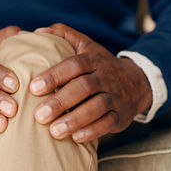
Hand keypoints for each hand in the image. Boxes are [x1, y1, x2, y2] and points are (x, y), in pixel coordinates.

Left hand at [30, 24, 152, 142]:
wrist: (137, 82)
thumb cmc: (99, 65)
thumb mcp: (86, 46)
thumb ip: (63, 35)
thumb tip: (37, 31)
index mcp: (93, 60)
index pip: (74, 64)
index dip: (55, 75)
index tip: (33, 88)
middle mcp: (105, 77)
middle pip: (84, 87)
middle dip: (61, 102)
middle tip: (39, 116)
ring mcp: (115, 97)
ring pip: (97, 107)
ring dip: (75, 120)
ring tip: (54, 132)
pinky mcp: (121, 115)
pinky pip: (108, 124)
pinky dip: (92, 131)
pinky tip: (76, 139)